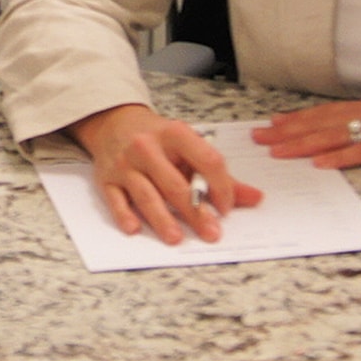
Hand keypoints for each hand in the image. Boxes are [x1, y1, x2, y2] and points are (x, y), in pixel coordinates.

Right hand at [68, 103, 264, 243]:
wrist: (115, 123)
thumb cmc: (158, 138)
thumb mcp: (189, 146)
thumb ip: (219, 174)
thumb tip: (254, 198)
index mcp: (175, 134)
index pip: (206, 160)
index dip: (220, 186)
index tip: (226, 208)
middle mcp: (147, 147)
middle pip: (175, 183)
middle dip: (194, 211)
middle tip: (211, 232)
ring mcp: (125, 163)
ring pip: (146, 195)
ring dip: (162, 218)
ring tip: (176, 238)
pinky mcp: (106, 178)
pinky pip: (115, 200)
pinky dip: (124, 214)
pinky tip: (134, 228)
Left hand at [251, 90, 360, 170]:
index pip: (329, 112)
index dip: (299, 118)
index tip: (273, 122)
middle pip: (322, 122)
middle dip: (288, 131)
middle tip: (258, 137)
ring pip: (334, 136)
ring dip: (302, 144)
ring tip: (275, 151)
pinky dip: (338, 158)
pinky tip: (319, 164)